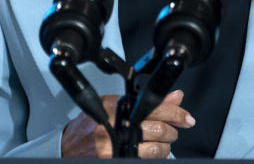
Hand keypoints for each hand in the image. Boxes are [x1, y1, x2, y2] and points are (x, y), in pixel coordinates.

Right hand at [62, 89, 195, 157]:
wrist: (68, 146)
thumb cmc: (91, 124)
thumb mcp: (116, 106)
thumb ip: (145, 101)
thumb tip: (175, 96)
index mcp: (116, 107)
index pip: (154, 107)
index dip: (176, 112)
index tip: (186, 117)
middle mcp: (115, 126)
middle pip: (159, 129)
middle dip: (172, 130)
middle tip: (175, 129)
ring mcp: (114, 147)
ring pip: (156, 148)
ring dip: (166, 146)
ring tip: (164, 142)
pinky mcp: (115, 159)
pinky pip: (146, 159)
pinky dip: (155, 156)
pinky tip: (154, 152)